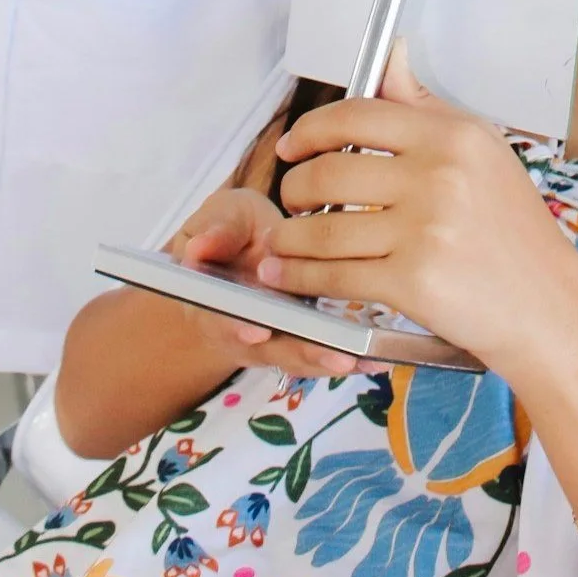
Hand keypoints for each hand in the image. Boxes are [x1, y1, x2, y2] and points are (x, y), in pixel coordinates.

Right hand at [167, 188, 386, 377]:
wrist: (243, 247)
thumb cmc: (230, 229)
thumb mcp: (221, 217)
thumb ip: (216, 231)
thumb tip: (199, 247)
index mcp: (213, 302)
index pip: (221, 319)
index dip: (235, 327)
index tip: (256, 330)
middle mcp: (243, 329)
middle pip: (269, 348)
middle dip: (303, 351)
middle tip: (335, 354)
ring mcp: (275, 338)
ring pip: (300, 357)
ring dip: (331, 359)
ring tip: (364, 358)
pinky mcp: (303, 336)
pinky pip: (323, 352)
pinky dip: (349, 356)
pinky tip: (378, 356)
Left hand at [261, 43, 577, 375]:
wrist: (549, 306)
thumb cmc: (516, 233)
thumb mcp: (482, 151)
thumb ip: (426, 105)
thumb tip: (392, 54)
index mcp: (454, 136)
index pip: (357, 115)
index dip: (310, 130)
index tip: (291, 146)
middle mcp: (439, 176)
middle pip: (329, 171)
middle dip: (294, 188)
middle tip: (290, 200)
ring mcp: (425, 229)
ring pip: (323, 227)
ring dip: (289, 239)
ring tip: (283, 244)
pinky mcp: (413, 281)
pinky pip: (334, 275)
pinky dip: (301, 278)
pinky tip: (288, 276)